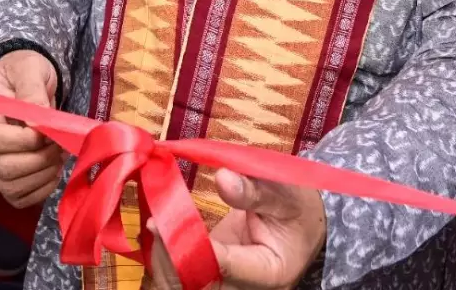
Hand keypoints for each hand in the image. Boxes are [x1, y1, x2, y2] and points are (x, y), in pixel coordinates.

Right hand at [0, 50, 62, 206]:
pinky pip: (17, 197)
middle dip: (40, 159)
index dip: (26, 141)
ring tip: (59, 155)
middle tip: (61, 144)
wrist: (22, 81)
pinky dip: (40, 190)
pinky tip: (52, 171)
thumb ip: (32, 90)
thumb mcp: (30, 69)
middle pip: (3, 167)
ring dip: (42, 175)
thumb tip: (37, 123)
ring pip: (10, 186)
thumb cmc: (23, 71)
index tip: (49, 130)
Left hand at [148, 169, 324, 289]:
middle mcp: (245, 287)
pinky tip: (156, 233)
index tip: (162, 223)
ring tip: (152, 226)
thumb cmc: (298, 208)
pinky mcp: (212, 277)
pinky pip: (183, 277)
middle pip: (197, 287)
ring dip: (162, 262)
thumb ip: (255, 189)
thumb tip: (222, 177)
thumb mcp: (287, 194)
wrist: (302, 225)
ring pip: (184, 286)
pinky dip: (165, 260)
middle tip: (152, 224)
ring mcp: (227, 285)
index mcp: (270, 271)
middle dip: (168, 259)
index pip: (222, 266)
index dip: (189, 246)